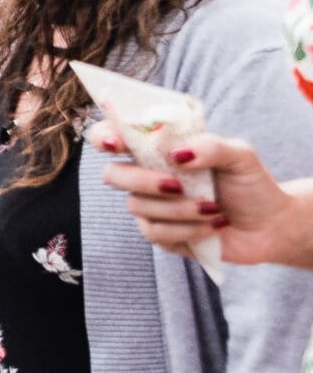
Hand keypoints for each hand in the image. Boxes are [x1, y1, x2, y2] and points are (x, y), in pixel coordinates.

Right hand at [93, 128, 312, 266]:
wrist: (270, 224)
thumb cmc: (251, 184)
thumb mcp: (240, 155)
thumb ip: (209, 146)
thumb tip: (175, 154)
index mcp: (157, 150)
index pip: (112, 137)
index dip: (103, 137)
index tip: (115, 143)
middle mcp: (146, 176)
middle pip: (112, 175)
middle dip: (142, 181)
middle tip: (178, 185)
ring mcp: (151, 207)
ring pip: (137, 207)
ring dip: (179, 210)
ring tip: (213, 209)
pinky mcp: (161, 235)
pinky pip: (155, 233)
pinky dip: (188, 230)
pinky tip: (212, 226)